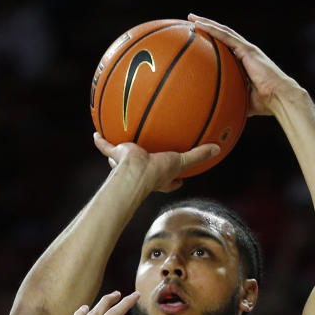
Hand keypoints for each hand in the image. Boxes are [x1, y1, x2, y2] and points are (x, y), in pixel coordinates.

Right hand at [93, 132, 219, 191]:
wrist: (135, 172)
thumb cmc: (157, 172)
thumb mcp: (181, 161)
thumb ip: (198, 156)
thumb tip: (218, 148)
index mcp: (159, 177)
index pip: (170, 181)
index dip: (175, 181)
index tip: (180, 180)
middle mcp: (142, 171)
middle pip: (146, 167)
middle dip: (147, 163)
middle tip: (151, 157)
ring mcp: (127, 165)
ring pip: (124, 158)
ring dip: (120, 154)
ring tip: (121, 142)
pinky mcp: (116, 156)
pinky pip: (106, 147)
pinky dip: (101, 141)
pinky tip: (96, 133)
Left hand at [188, 13, 303, 116]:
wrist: (279, 98)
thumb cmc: (264, 103)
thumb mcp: (242, 101)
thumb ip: (231, 101)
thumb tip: (219, 113)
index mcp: (244, 61)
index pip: (226, 46)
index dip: (213, 39)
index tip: (198, 37)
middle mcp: (245, 51)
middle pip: (223, 35)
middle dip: (207, 26)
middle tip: (191, 21)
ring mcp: (246, 49)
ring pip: (223, 31)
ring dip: (207, 23)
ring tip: (192, 18)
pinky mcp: (247, 50)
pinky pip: (226, 36)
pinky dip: (212, 29)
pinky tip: (199, 25)